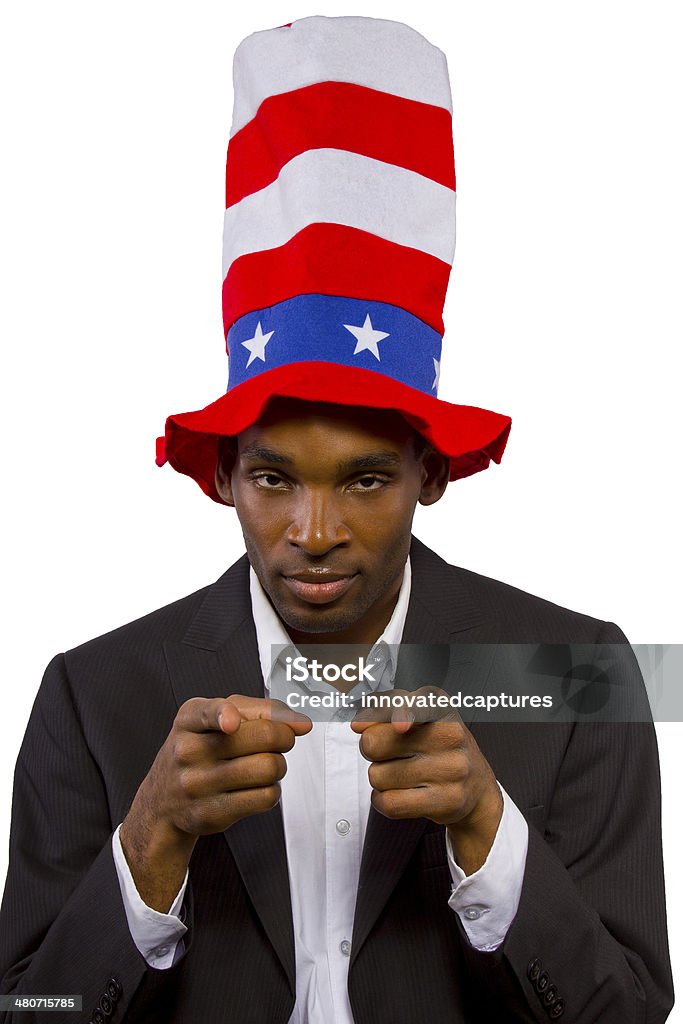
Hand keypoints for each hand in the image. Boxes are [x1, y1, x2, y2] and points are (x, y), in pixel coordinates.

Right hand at [119, 695, 310, 909]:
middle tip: (280, 740)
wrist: (162, 802)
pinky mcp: (213, 812)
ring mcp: (199, 784)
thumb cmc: (197, 750)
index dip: (224, 715)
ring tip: (264, 764)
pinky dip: (272, 790)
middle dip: (284, 736)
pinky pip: (266, 797)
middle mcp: (190, 750)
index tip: (231, 723)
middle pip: (263, 736)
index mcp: (190, 718)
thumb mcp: (212, 718)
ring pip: (269, 767)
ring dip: (278, 765)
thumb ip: (257, 709)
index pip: (208, 712)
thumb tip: (300, 723)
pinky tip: (256, 786)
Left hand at [351, 687, 502, 873]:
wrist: (477, 788)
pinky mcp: (446, 801)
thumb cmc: (438, 747)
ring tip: (402, 774)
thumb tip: (359, 725)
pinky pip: (390, 803)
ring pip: (377, 776)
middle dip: (371, 749)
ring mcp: (451, 770)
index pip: (418, 704)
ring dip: (380, 778)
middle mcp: (451, 736)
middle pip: (374, 743)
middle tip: (388, 752)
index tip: (400, 725)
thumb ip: (384, 709)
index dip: (404, 712)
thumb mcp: (420, 718)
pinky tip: (397, 794)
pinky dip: (382, 800)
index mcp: (442, 708)